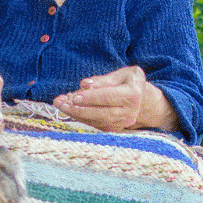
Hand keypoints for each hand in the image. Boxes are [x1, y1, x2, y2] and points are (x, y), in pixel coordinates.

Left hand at [53, 66, 179, 132]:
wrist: (143, 100)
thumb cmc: (129, 82)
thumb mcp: (121, 74)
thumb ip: (103, 79)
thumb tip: (84, 85)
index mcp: (133, 94)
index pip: (109, 97)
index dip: (91, 98)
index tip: (74, 97)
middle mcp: (129, 112)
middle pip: (101, 113)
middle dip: (79, 109)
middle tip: (60, 103)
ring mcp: (122, 123)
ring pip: (96, 121)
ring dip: (76, 114)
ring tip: (60, 105)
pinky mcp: (115, 129)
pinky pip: (95, 124)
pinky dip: (80, 117)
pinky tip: (68, 109)